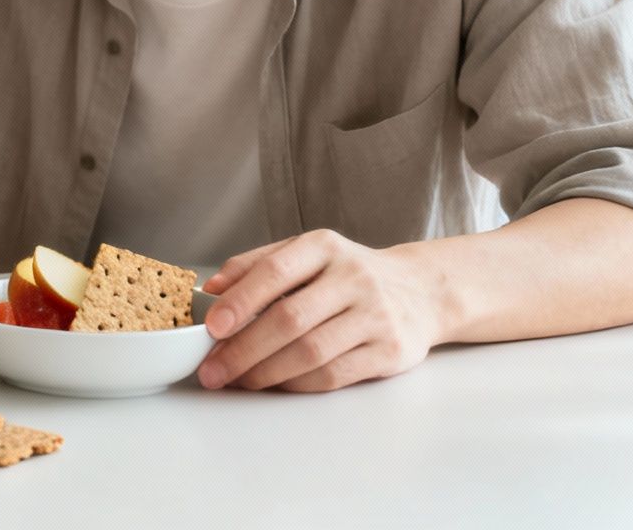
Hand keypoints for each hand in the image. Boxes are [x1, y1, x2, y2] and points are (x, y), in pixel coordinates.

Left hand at [196, 229, 445, 392]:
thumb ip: (257, 265)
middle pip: (289, 319)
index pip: (275, 272)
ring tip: (238, 381)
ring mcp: (375, 315)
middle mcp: (353, 278)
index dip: (240, 301)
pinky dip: (297, 384)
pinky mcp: (390, 351)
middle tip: (213, 370)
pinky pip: (334, 375)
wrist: (421, 291)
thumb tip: (212, 289)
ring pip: (310, 352)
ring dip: (266, 372)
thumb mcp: (306, 254)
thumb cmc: (347, 274)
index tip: (212, 328)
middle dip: (243, 350)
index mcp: (324, 247)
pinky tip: (275, 385)